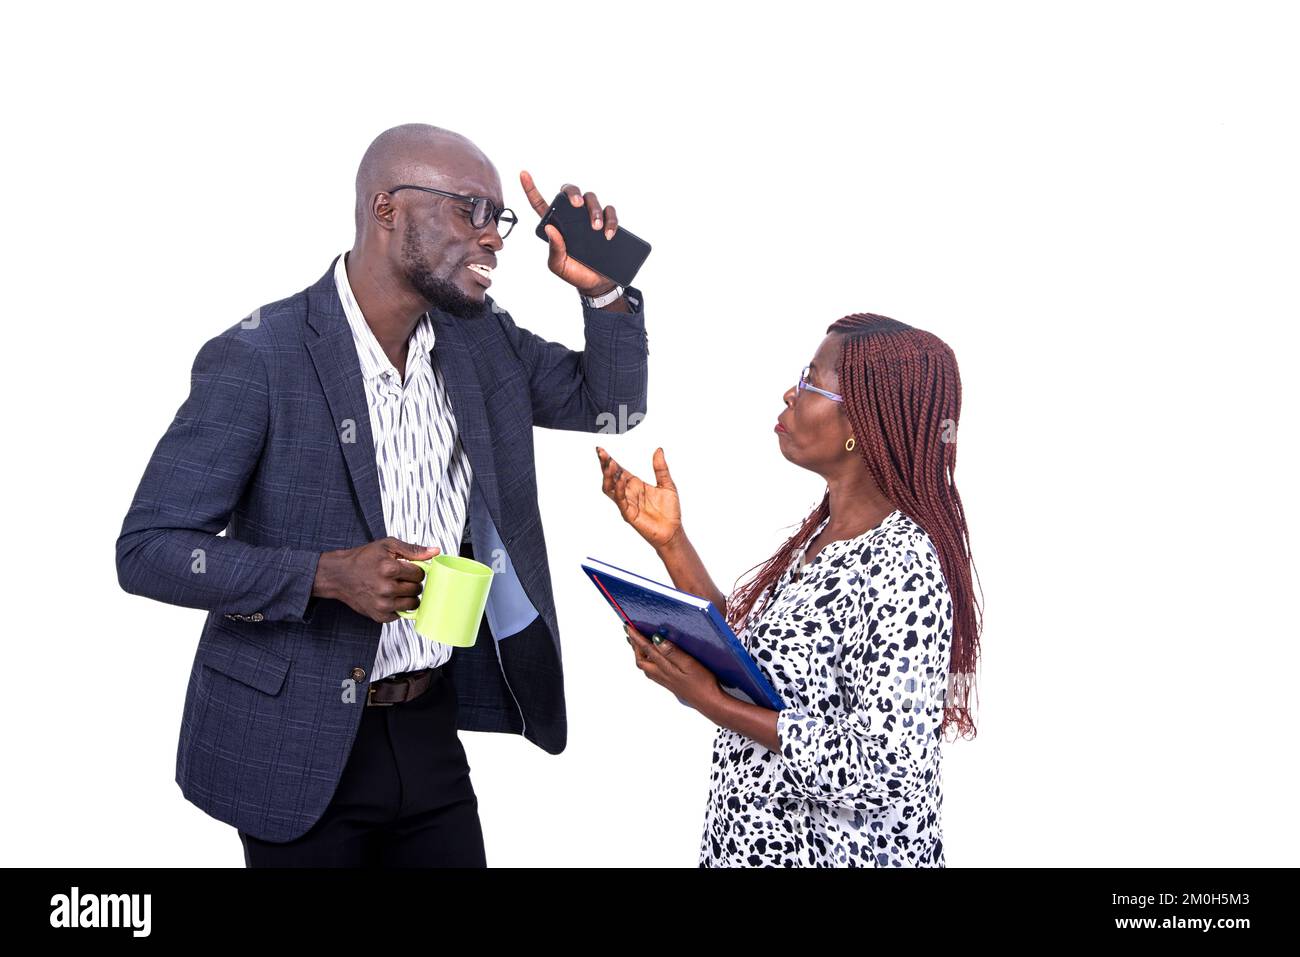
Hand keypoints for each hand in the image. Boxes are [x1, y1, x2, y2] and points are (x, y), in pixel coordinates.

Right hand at [312, 537, 439, 622]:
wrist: (339, 575)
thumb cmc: (363, 559)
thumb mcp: (387, 545)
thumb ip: (413, 549)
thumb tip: (434, 552)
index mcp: (389, 569)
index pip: (420, 574)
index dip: (415, 570)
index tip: (407, 569)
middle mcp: (386, 588)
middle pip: (417, 589)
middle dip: (413, 583)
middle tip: (401, 578)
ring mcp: (383, 604)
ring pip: (413, 603)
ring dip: (409, 596)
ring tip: (397, 587)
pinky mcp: (379, 615)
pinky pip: (401, 614)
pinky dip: (399, 606)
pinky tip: (389, 597)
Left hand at [519, 169, 620, 295]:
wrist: (597, 284)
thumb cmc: (574, 273)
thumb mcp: (558, 265)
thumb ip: (554, 249)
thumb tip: (549, 228)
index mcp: (556, 224)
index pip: (540, 203)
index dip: (531, 188)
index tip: (523, 173)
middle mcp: (572, 217)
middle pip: (570, 192)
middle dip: (572, 193)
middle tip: (576, 204)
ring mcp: (590, 218)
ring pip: (592, 199)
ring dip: (594, 210)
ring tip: (596, 228)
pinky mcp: (607, 223)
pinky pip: (610, 211)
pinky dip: (611, 219)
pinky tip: (608, 233)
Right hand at [597, 446, 682, 550]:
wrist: (673, 531)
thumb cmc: (670, 511)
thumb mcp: (667, 484)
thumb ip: (661, 468)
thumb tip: (658, 450)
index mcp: (635, 484)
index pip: (619, 470)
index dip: (610, 460)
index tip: (601, 450)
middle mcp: (628, 492)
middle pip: (611, 477)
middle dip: (604, 465)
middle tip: (601, 453)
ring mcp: (627, 503)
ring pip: (610, 488)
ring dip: (608, 476)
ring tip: (609, 464)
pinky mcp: (629, 513)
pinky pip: (620, 500)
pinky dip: (619, 489)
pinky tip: (621, 480)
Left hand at [624, 621, 723, 712]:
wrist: (709, 703)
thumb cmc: (702, 684)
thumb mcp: (689, 664)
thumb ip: (672, 652)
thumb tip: (656, 639)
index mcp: (664, 668)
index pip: (646, 649)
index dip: (636, 637)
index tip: (628, 626)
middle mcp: (661, 675)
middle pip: (641, 660)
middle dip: (634, 646)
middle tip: (631, 633)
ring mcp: (665, 680)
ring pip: (646, 666)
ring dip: (640, 654)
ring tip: (637, 644)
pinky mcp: (670, 683)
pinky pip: (652, 671)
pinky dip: (648, 661)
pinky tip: (653, 659)